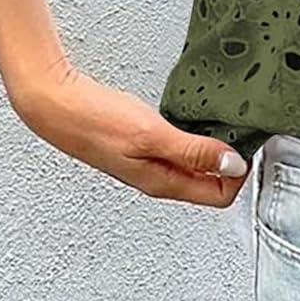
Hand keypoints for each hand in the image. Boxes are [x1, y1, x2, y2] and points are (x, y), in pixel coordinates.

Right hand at [9, 57, 249, 204]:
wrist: (53, 104)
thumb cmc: (95, 120)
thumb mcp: (152, 134)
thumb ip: (193, 151)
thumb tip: (233, 166)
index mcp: (163, 183)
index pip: (219, 196)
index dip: (238, 174)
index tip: (246, 144)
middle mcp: (159, 178)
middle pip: (211, 183)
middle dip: (232, 161)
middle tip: (242, 130)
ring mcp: (150, 162)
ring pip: (196, 165)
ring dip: (214, 148)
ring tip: (224, 123)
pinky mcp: (142, 146)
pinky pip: (180, 149)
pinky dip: (195, 137)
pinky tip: (196, 118)